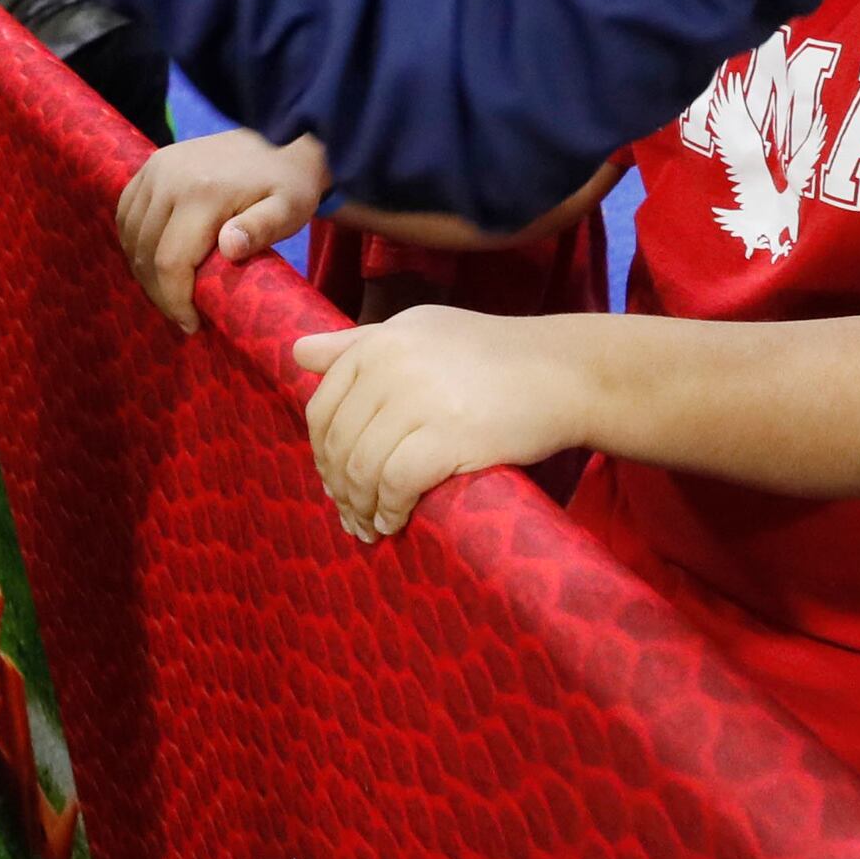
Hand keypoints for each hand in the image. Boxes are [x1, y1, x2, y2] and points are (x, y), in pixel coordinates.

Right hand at [111, 128, 327, 334]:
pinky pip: (126, 213)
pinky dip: (134, 242)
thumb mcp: (290, 208)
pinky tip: (155, 260)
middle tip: (183, 315)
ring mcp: (156, 168)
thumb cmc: (288, 183)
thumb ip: (262, 228)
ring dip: (144, 271)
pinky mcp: (151, 165)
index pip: (170, 262)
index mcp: (203, 193)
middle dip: (159, 293)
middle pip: (145, 253)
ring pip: (131, 236)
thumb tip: (229, 247)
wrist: (280, 135)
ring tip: (170, 291)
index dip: (175, 301)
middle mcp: (170, 178)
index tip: (192, 324)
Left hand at [289, 306, 595, 540]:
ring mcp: (417, 400)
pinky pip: (395, 484)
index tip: (334, 479)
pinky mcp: (446, 436)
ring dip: (360, 507)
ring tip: (370, 526)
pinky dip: (388, 510)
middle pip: (339, 444)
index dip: (322, 453)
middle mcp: (390, 365)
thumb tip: (297, 354)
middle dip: (339, 487)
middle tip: (350, 514)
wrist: (562, 371)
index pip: (322, 408)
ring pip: (362, 468)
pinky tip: (394, 521)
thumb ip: (358, 343)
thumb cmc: (492, 354)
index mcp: (379, 343)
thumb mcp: (421, 331)